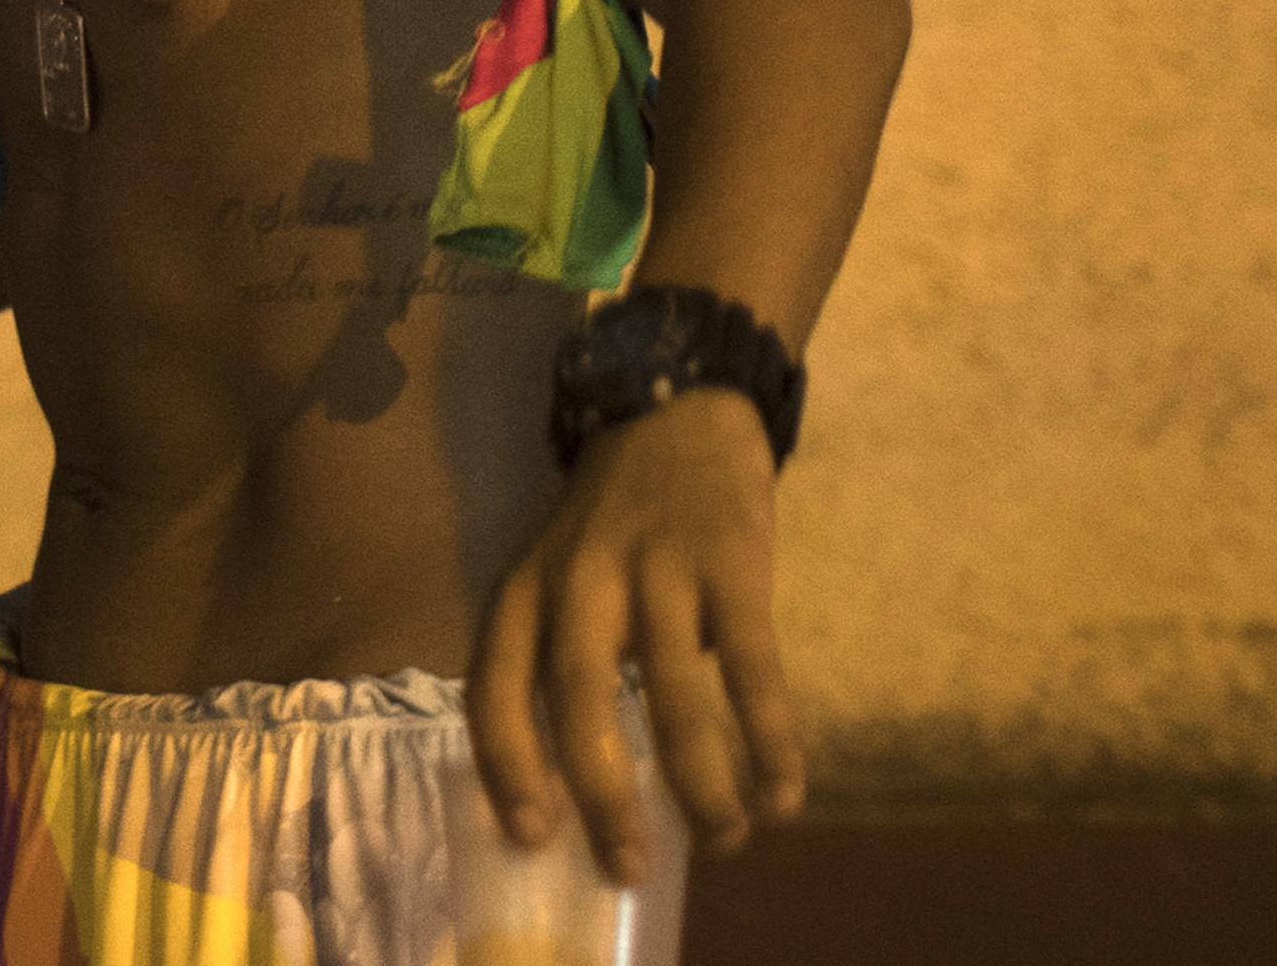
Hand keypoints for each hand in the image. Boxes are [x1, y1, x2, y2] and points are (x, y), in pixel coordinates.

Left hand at [467, 389, 798, 880]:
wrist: (678, 410)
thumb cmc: (609, 522)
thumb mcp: (553, 576)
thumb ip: (556, 657)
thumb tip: (580, 787)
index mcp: (523, 587)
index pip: (492, 686)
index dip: (506, 765)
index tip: (533, 836)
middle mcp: (579, 578)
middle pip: (576, 699)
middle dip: (604, 796)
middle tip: (631, 867)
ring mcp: (657, 568)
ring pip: (673, 696)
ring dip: (701, 783)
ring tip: (727, 839)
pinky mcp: (732, 564)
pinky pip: (752, 667)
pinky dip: (771, 738)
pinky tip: (784, 793)